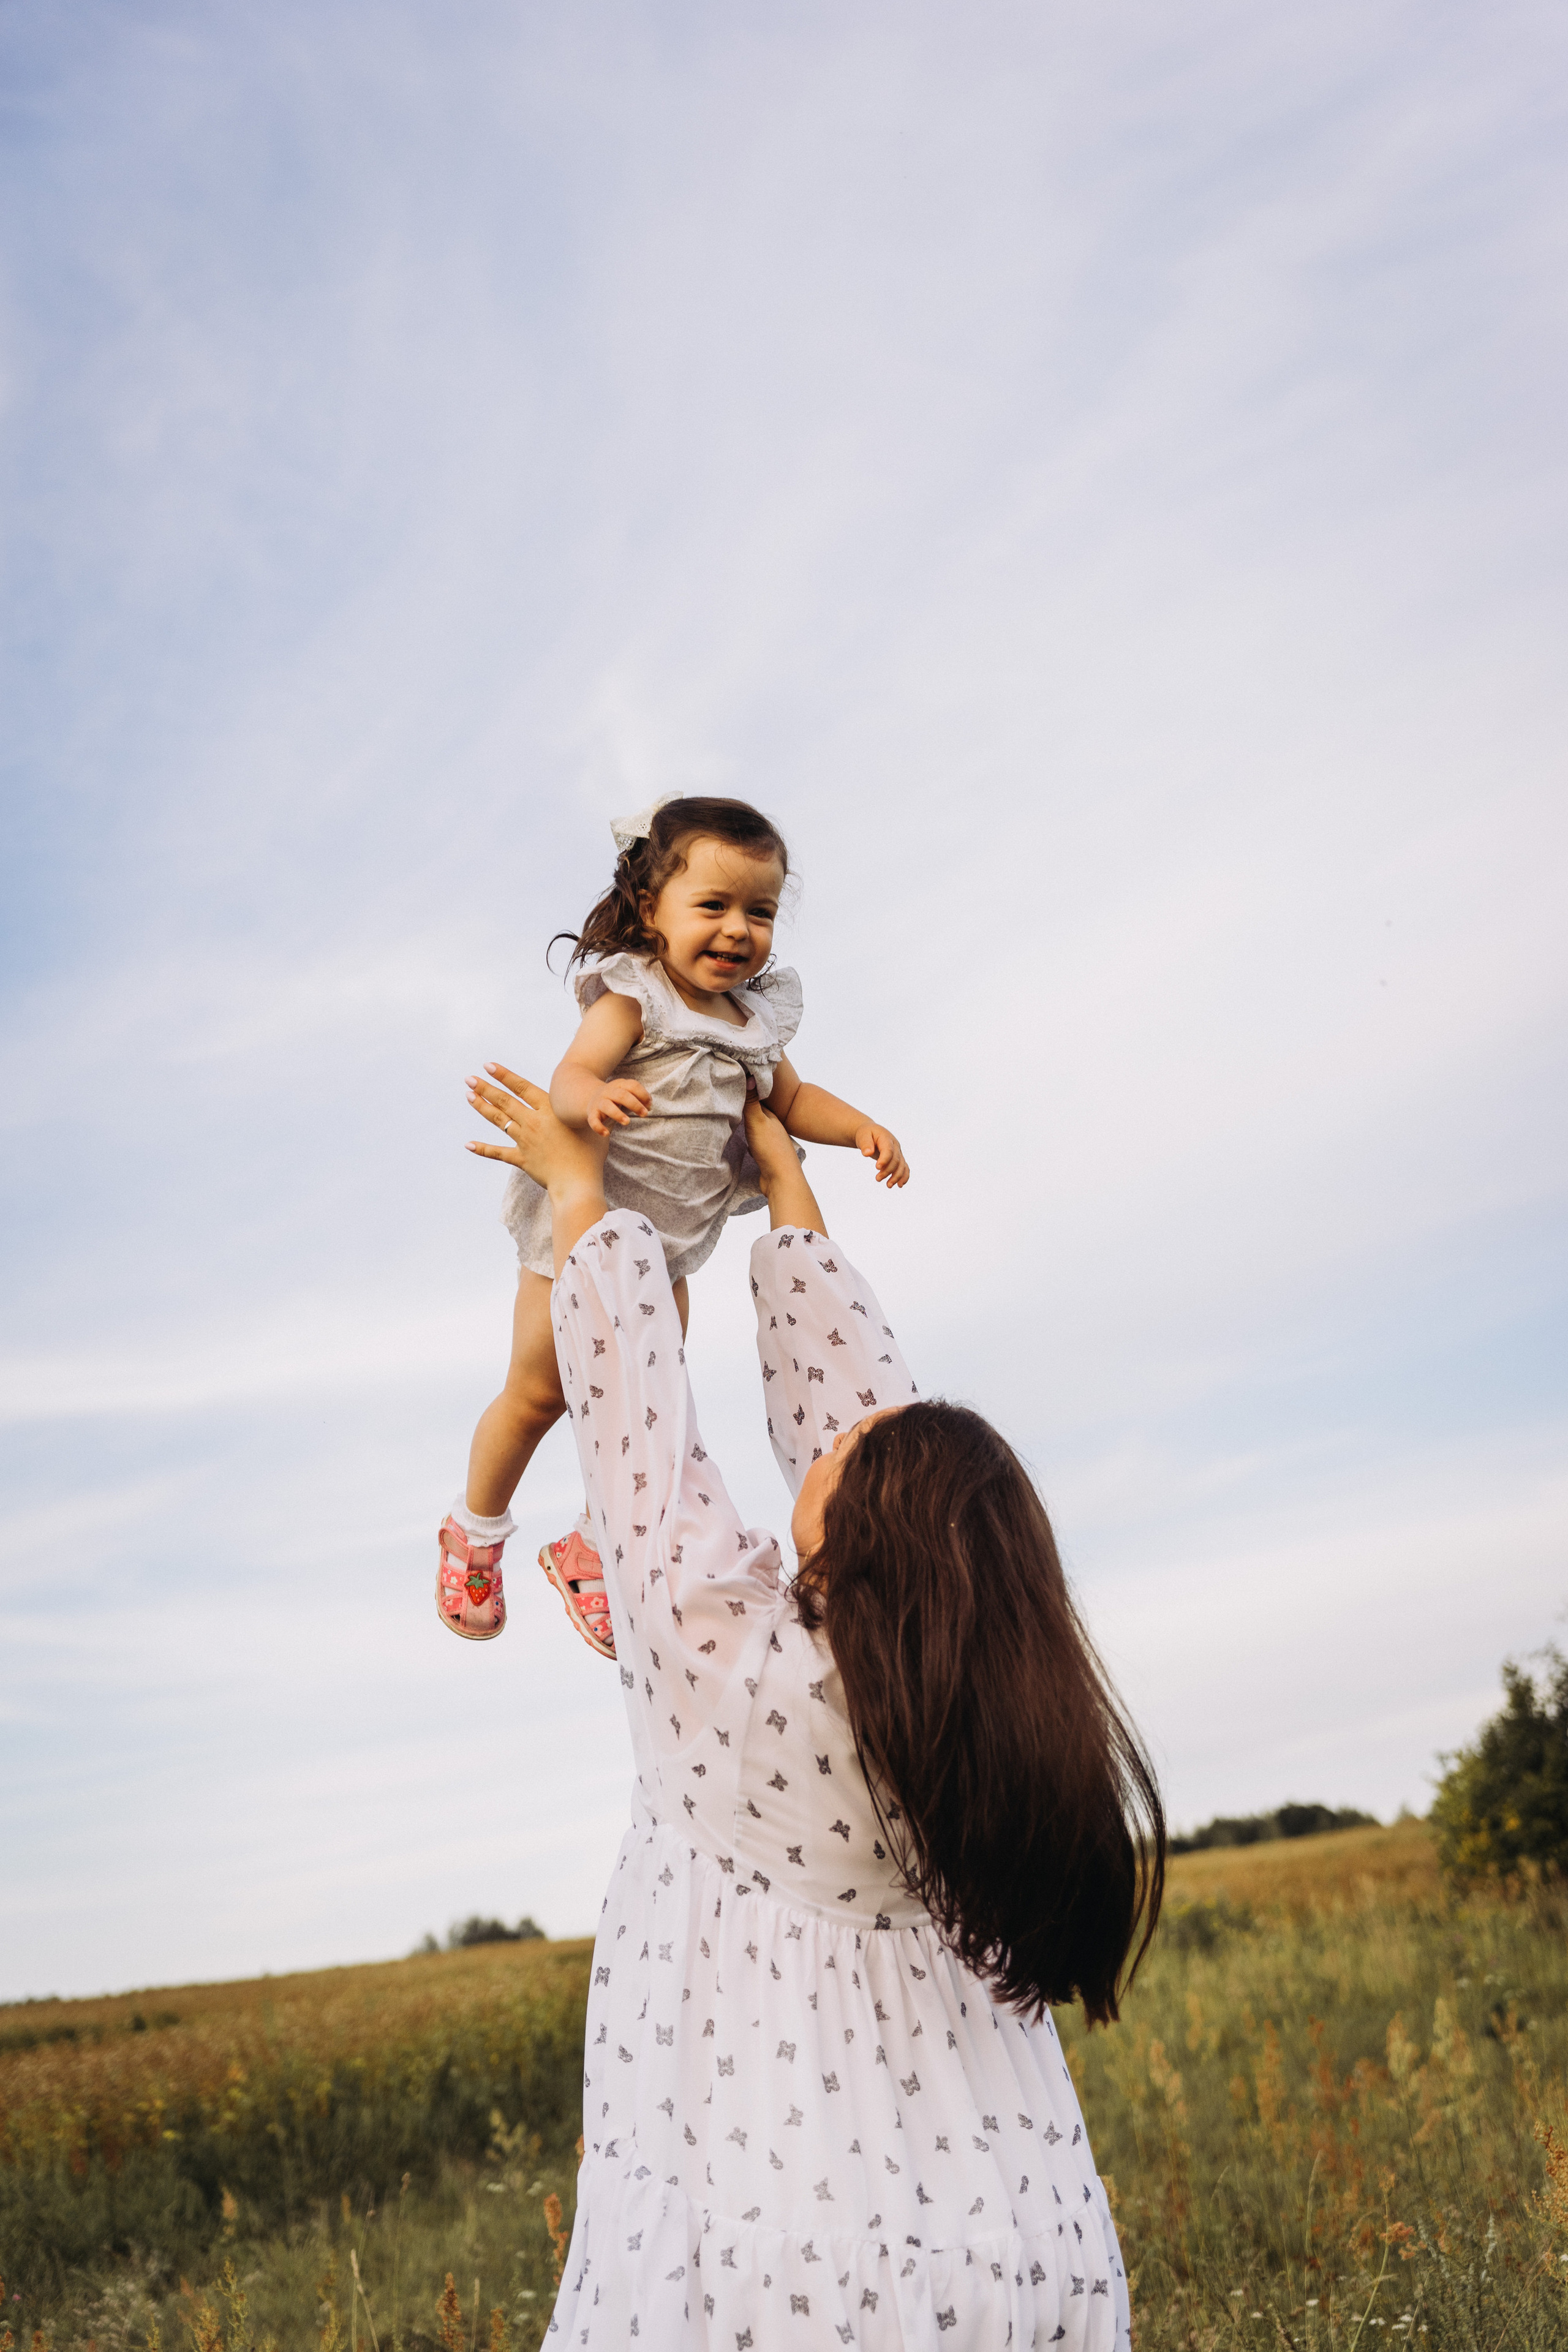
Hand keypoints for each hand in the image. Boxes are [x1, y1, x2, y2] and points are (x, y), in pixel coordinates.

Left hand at [466, 1065, 607, 1197]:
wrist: (578, 1182)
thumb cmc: (590, 1153)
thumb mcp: (591, 1124)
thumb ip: (582, 1111)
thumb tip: (590, 1099)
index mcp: (549, 1111)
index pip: (522, 1088)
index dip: (504, 1075)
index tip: (488, 1066)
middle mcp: (533, 1122)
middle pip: (505, 1101)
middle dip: (486, 1088)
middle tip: (469, 1079)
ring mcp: (525, 1141)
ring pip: (499, 1120)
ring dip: (482, 1107)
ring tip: (469, 1096)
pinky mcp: (522, 1159)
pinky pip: (498, 1152)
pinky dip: (483, 1149)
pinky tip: (468, 1144)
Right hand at [586, 1077, 651, 1135]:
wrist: (590, 1096)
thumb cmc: (616, 1098)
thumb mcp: (627, 1093)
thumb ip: (639, 1098)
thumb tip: (649, 1107)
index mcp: (619, 1085)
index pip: (633, 1085)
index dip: (643, 1095)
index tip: (650, 1105)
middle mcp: (609, 1092)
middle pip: (622, 1095)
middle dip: (635, 1104)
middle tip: (645, 1114)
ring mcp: (599, 1102)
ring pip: (607, 1106)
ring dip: (618, 1114)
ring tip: (627, 1122)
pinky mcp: (592, 1113)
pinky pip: (593, 1120)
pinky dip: (599, 1127)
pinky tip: (606, 1134)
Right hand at [743, 1088, 826, 1233]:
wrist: (781, 1180)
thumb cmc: (771, 1149)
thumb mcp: (758, 1122)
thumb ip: (751, 1102)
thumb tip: (750, 1075)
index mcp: (772, 1116)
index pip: (756, 1099)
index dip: (745, 1091)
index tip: (731, 1084)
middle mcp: (772, 1127)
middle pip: (755, 1113)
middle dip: (743, 1107)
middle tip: (726, 1100)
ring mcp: (770, 1141)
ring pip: (754, 1128)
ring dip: (744, 1124)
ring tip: (730, 1117)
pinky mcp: (765, 1155)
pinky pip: (752, 1142)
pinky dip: (746, 1138)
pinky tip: (739, 1139)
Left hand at [855, 1122, 909, 1188]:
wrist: (871, 1132)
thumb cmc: (866, 1134)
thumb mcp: (863, 1136)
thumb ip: (865, 1144)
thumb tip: (867, 1153)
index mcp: (886, 1138)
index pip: (888, 1150)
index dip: (885, 1159)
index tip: (877, 1168)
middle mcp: (895, 1145)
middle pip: (895, 1160)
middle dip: (888, 1171)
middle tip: (877, 1179)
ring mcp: (898, 1152)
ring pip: (902, 1165)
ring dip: (897, 1176)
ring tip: (888, 1185)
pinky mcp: (898, 1158)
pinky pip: (904, 1167)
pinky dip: (904, 1176)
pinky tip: (900, 1185)